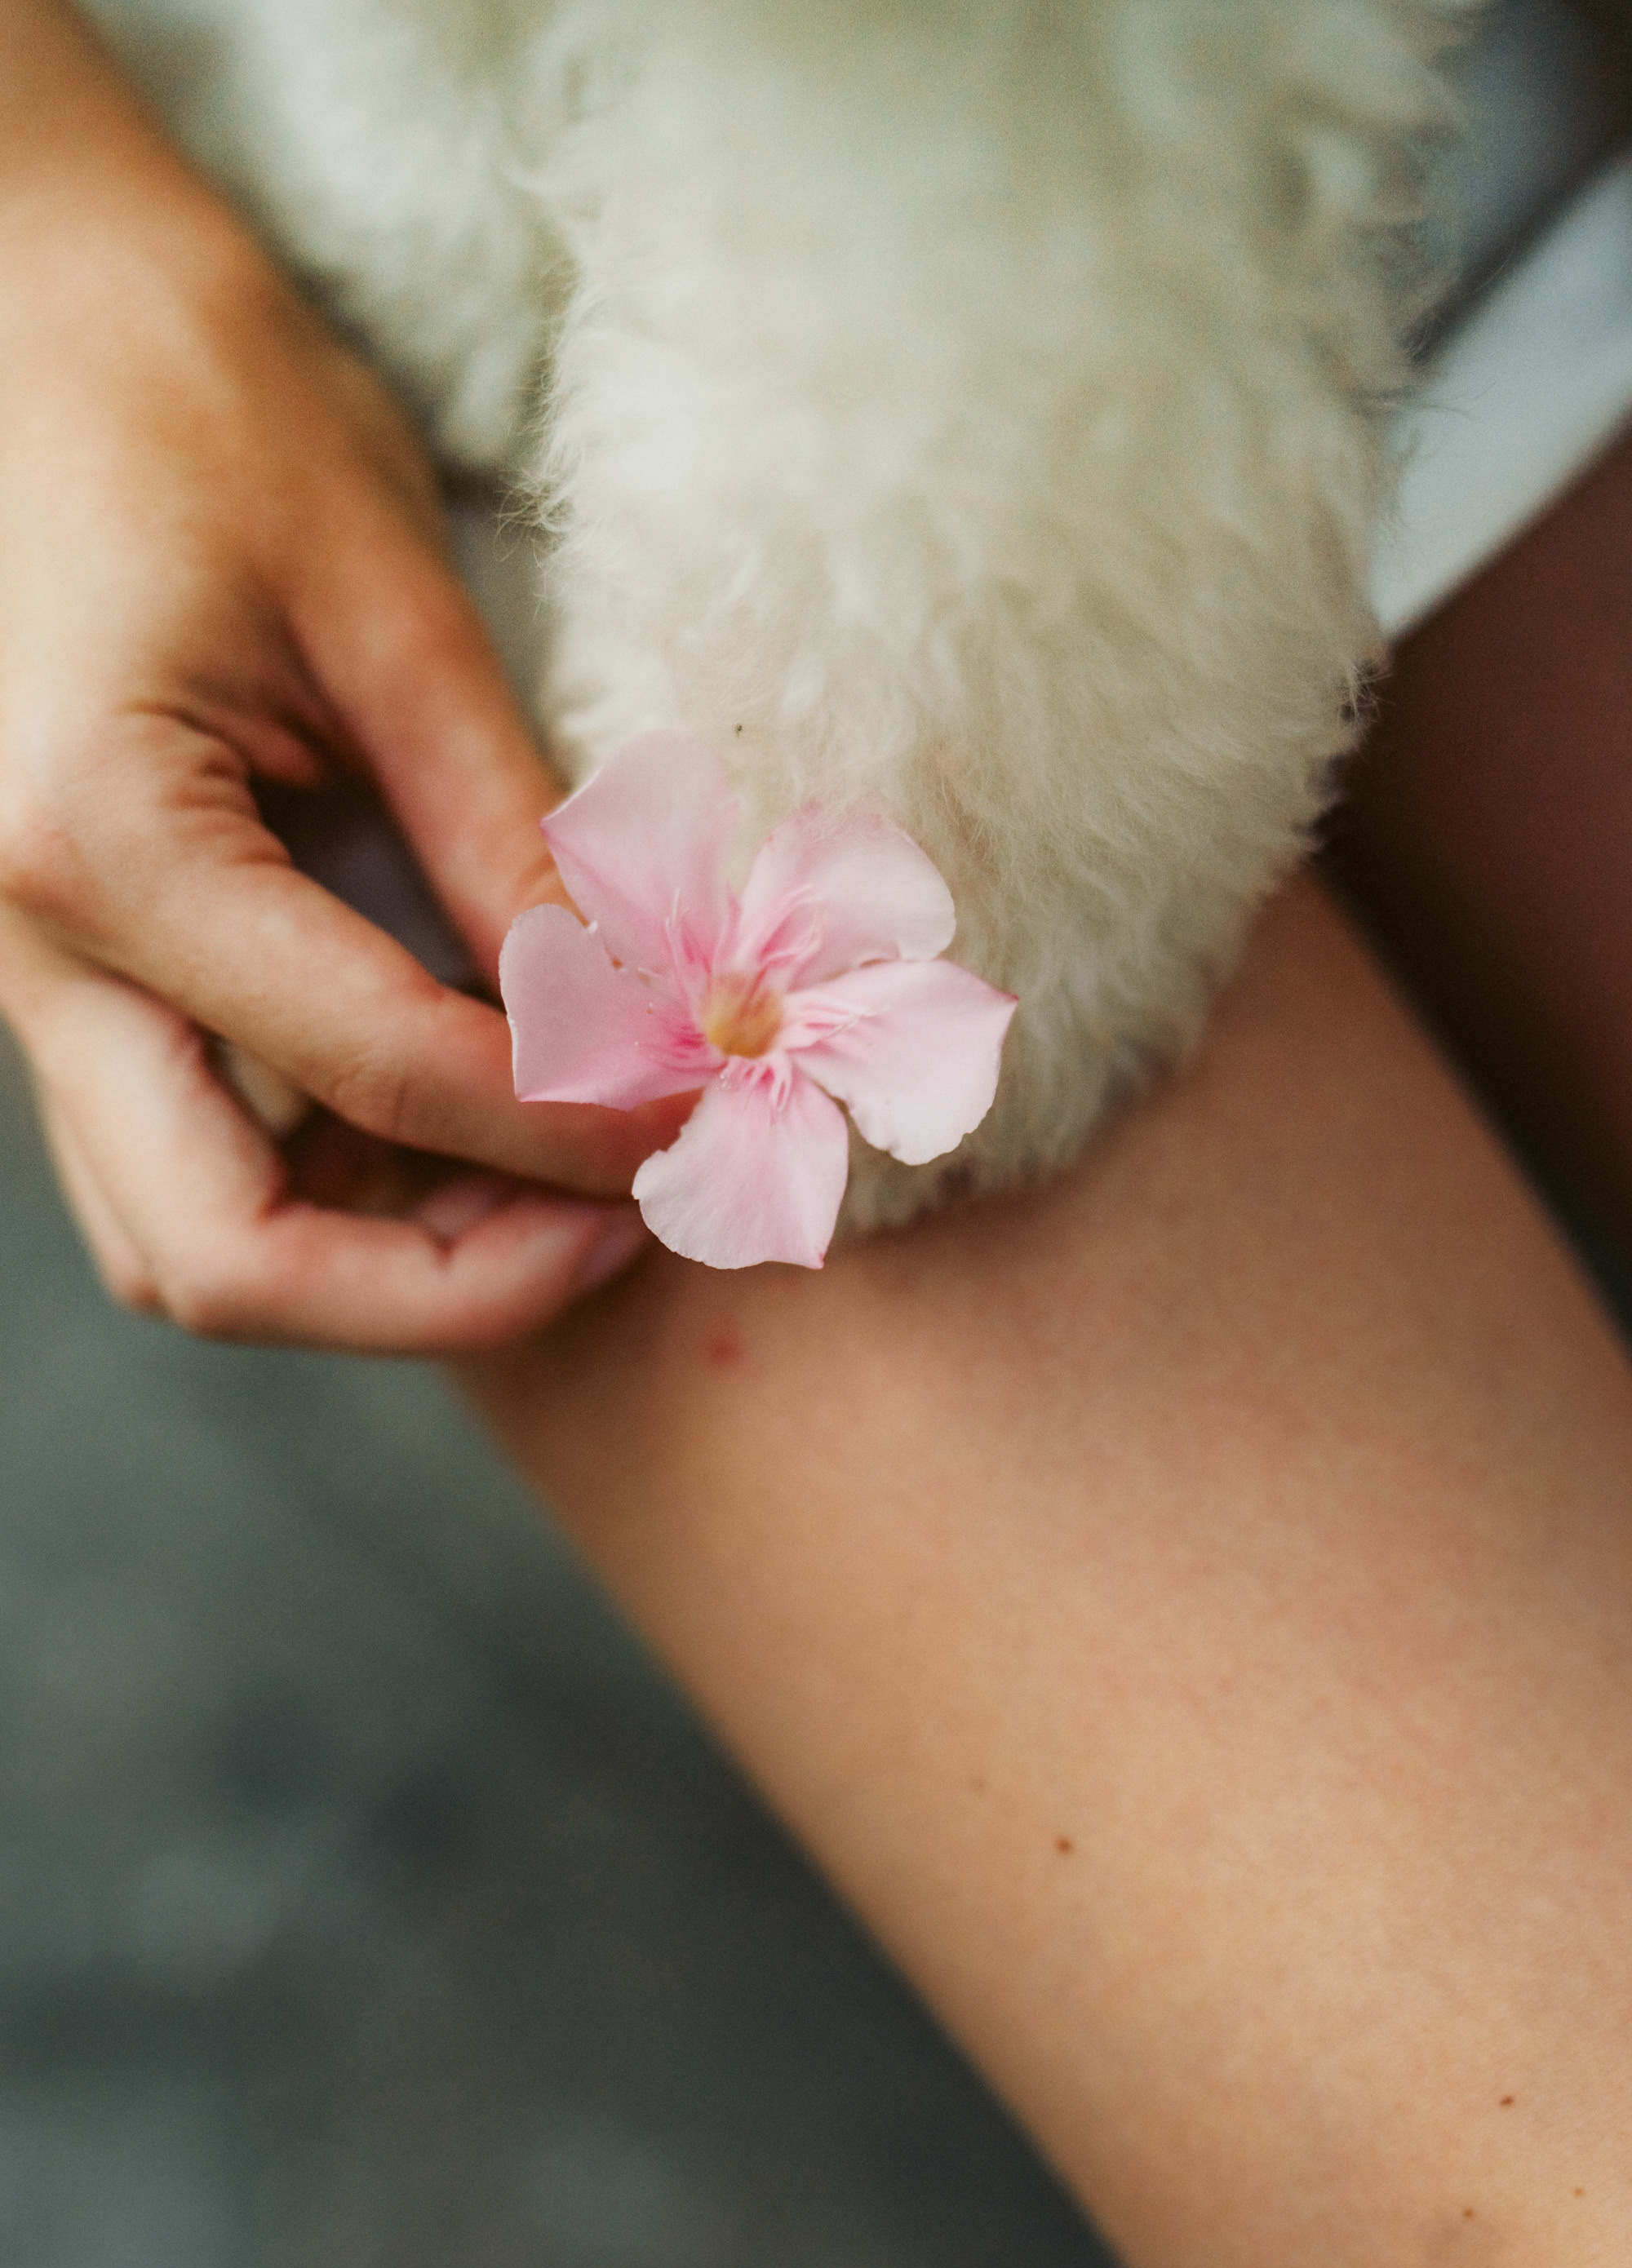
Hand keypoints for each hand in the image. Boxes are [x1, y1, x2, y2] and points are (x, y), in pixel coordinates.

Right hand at [0, 2, 676, 1350]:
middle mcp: (29, 950)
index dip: (571, 1124)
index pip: (378, 1072)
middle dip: (441, 1292)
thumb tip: (646, 1013)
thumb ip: (507, 832)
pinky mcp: (76, 960)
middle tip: (621, 1231)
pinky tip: (476, 1120)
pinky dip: (341, 1177)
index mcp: (93, 843)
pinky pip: (197, 1144)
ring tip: (569, 1191)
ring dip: (386, 1260)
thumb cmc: (188, 391)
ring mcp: (33, 972)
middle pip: (218, 1256)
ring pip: (189, 1232)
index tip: (707, 1115)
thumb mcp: (386, 598)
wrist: (25, 302)